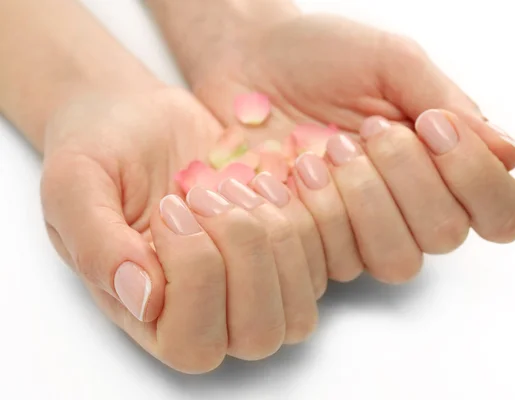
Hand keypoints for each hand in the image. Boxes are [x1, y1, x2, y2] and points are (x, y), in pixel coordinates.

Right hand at [41, 87, 318, 372]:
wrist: (138, 118)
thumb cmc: (99, 151)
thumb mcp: (73, 186)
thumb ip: (94, 243)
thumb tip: (141, 298)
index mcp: (151, 314)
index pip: (194, 343)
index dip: (196, 274)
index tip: (171, 206)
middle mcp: (208, 312)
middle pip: (259, 333)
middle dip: (245, 253)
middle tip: (209, 193)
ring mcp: (254, 286)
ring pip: (301, 306)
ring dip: (280, 235)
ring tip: (240, 183)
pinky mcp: (285, 253)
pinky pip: (327, 259)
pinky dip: (311, 213)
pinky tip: (269, 174)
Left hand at [152, 8, 514, 282]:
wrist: (244, 62)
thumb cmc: (319, 55)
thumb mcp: (390, 62)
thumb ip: (446, 103)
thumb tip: (509, 152)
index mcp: (439, 162)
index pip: (499, 210)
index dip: (476, 179)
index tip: (432, 127)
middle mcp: (407, 206)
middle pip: (446, 236)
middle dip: (409, 179)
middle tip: (368, 130)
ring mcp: (359, 231)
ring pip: (396, 260)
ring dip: (365, 201)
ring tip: (327, 150)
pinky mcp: (313, 243)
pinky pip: (335, 259)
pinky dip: (318, 213)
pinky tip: (291, 170)